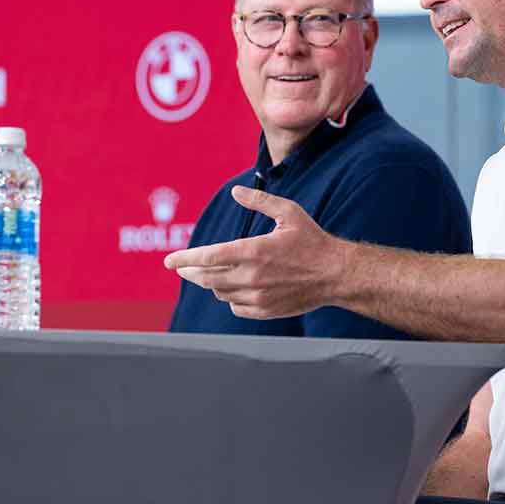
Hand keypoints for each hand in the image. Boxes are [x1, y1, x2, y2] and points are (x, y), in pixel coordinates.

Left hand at [163, 185, 348, 318]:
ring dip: (211, 283)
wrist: (336, 274)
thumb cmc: (312, 240)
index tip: (168, 261)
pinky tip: (233, 288)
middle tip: (181, 268)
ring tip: (210, 274)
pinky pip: (235, 307)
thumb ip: (258, 201)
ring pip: (220, 292)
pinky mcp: (265, 310)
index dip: (184, 259)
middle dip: (190, 272)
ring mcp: (258, 296)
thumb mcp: (288, 212)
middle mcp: (252, 276)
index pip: (208, 257)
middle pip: (207, 278)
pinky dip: (229, 297)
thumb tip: (235, 193)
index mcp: (254, 250)